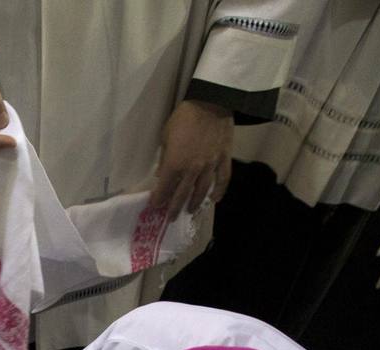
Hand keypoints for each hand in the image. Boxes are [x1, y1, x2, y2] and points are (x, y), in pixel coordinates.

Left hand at [149, 100, 232, 217]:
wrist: (211, 103)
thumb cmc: (184, 117)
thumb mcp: (166, 136)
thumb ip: (165, 158)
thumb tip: (162, 174)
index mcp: (175, 164)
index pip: (164, 188)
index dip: (159, 199)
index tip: (155, 207)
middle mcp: (193, 170)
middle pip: (183, 195)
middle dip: (174, 208)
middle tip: (170, 218)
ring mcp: (211, 166)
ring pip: (202, 191)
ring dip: (195, 203)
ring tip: (190, 211)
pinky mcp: (224, 159)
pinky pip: (223, 180)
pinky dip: (220, 191)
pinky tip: (215, 199)